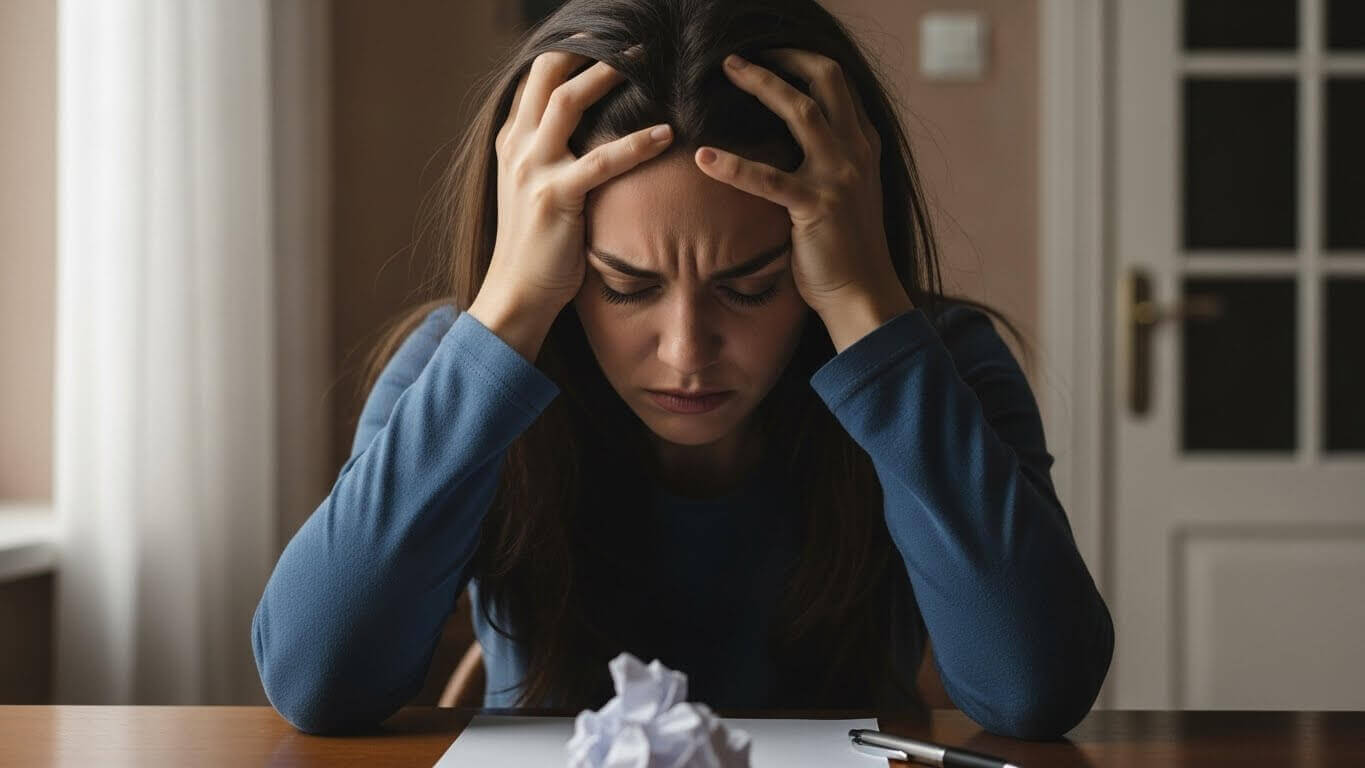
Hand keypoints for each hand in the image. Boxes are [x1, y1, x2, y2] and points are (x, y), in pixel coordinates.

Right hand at [481, 40, 674, 314]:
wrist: (516, 292)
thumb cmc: (537, 244)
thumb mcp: (537, 187)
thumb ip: (555, 153)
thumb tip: (596, 131)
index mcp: (513, 139)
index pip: (537, 76)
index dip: (571, 48)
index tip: (605, 32)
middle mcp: (517, 145)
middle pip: (548, 73)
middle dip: (588, 46)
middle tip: (631, 34)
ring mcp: (532, 169)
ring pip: (568, 102)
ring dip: (609, 74)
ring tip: (647, 60)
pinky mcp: (554, 197)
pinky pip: (601, 160)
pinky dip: (636, 143)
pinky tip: (666, 134)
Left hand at [692, 50, 911, 321]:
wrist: (863, 294)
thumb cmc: (845, 248)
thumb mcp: (845, 192)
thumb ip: (826, 161)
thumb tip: (788, 143)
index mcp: (864, 144)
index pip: (838, 83)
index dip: (803, 60)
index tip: (770, 52)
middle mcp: (857, 152)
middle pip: (826, 80)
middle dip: (783, 58)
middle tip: (738, 55)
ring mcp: (840, 177)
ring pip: (801, 112)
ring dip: (761, 84)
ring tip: (725, 71)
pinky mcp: (817, 207)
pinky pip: (768, 179)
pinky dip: (732, 166)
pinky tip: (703, 158)